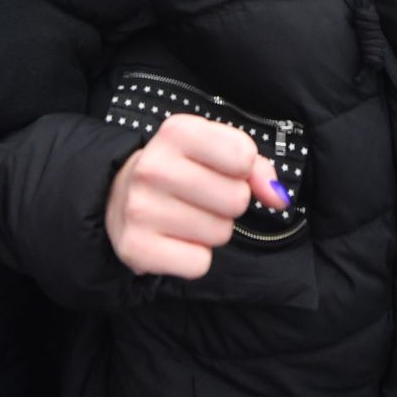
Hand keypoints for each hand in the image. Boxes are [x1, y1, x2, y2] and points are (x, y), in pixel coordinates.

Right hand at [105, 114, 286, 278]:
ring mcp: (140, 209)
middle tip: (201, 197)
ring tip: (186, 216)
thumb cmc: (178, 170)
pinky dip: (194, 257)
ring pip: (221, 233)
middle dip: (228, 203)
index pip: (243, 156)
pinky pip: (200, 264)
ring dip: (212, 230)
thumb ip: (255, 166)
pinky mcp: (136, 248)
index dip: (241, 168)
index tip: (220, 168)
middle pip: (237, 199)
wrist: (117, 196)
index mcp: (175, 132)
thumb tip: (278, 197)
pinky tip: (175, 240)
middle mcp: (153, 167)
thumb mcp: (214, 150)